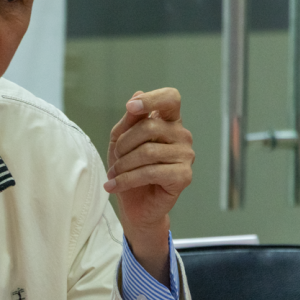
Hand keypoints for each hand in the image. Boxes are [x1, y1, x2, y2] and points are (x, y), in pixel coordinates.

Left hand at [104, 88, 193, 280]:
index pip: (170, 98)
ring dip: (123, 164)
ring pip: (148, 151)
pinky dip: (127, 180)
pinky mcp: (184, 176)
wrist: (135, 205)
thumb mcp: (121, 140)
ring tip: (113, 174)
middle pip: (150, 126)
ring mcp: (186, 155)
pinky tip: (114, 186)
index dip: (152, 99)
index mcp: (169, 121)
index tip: (131, 108)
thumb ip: (129, 120)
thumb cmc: (129, 168)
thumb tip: (137, 95)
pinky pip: (151, 172)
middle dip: (124, 144)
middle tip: (115, 159)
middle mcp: (182, 135)